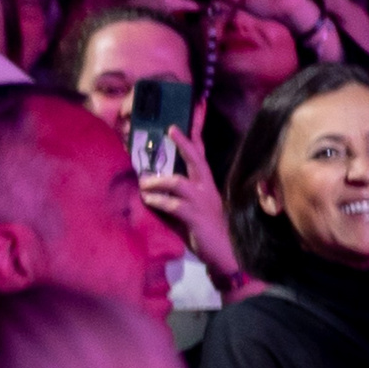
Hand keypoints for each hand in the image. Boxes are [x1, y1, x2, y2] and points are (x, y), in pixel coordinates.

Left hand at [140, 125, 251, 291]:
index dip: (195, 134)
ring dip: (157, 181)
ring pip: (178, 182)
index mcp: (205, 185)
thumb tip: (146, 184)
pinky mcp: (195, 217)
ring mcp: (202, 202)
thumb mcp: (186, 210)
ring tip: (143, 184)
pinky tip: (147, 201)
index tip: (196, 110)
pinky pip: (174, 205)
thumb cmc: (203, 232)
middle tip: (170, 129)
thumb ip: (171, 196)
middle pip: (196, 159)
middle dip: (183, 143)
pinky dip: (158, 201)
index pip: (201, 155)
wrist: (225, 257)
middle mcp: (206, 189)